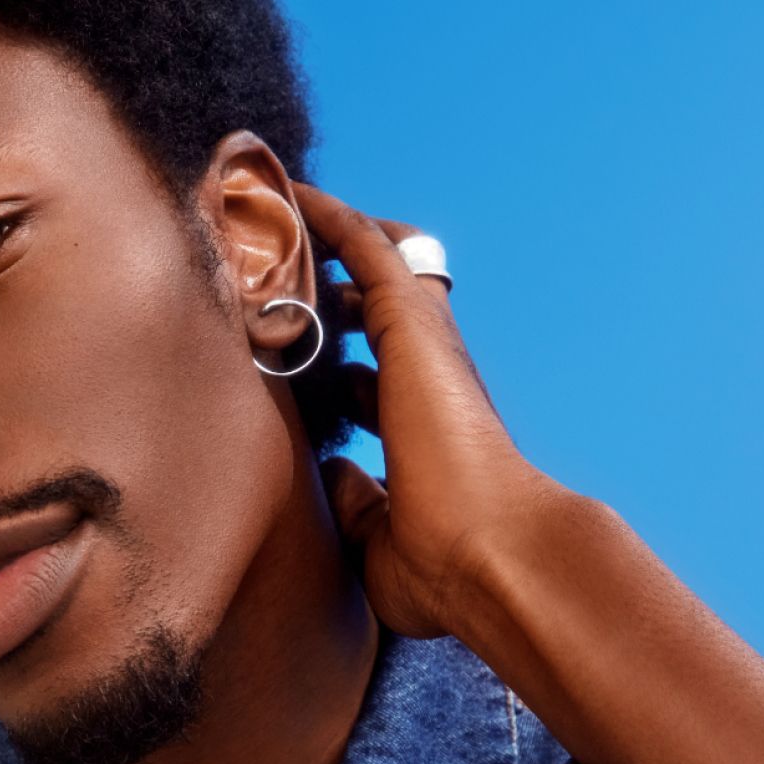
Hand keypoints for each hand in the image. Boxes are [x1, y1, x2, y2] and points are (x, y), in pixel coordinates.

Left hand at [294, 184, 592, 640]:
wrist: (494, 559)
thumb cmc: (447, 569)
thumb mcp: (376, 538)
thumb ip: (353, 503)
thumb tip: (330, 472)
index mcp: (420, 430)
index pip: (371, 376)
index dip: (330, 359)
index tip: (293, 351)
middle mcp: (427, 378)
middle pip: (376, 308)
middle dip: (324, 289)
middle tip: (271, 269)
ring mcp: (425, 347)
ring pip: (375, 263)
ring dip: (323, 238)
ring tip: (268, 212)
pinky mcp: (413, 323)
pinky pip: (365, 245)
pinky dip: (328, 216)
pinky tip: (286, 193)